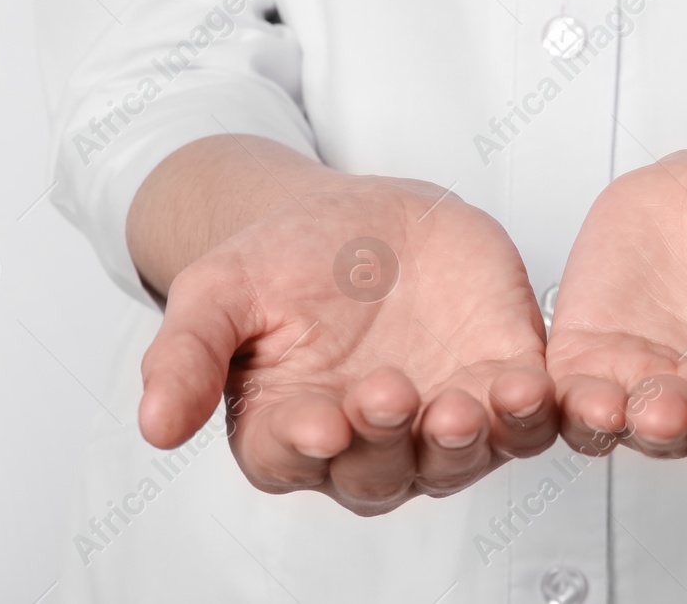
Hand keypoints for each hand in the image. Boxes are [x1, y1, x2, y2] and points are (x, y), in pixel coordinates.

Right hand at [138, 170, 555, 514]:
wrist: (353, 216)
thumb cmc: (279, 260)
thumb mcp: (217, 291)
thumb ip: (185, 355)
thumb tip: (152, 427)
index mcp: (290, 432)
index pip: (295, 459)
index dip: (307, 444)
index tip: (318, 423)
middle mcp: (369, 445)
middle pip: (384, 470)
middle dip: (391, 439)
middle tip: (394, 396)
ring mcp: (440, 420)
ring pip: (460, 456)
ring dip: (469, 439)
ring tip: (474, 405)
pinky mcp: (501, 383)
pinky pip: (525, 417)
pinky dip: (534, 412)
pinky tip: (534, 388)